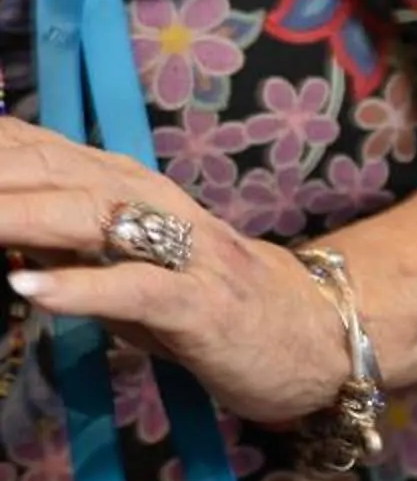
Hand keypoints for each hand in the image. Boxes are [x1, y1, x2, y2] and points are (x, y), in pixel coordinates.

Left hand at [0, 120, 346, 425]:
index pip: (28, 146)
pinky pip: (137, 288)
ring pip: (85, 215)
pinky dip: (82, 288)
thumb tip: (1, 240)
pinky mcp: (204, 302)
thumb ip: (58, 244)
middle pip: (44, 170)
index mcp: (124, 182)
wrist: (321, 334)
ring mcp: (181, 247)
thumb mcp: (122, 264)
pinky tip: (32, 292)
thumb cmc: (212, 302)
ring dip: (13, 218)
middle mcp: (150, 198)